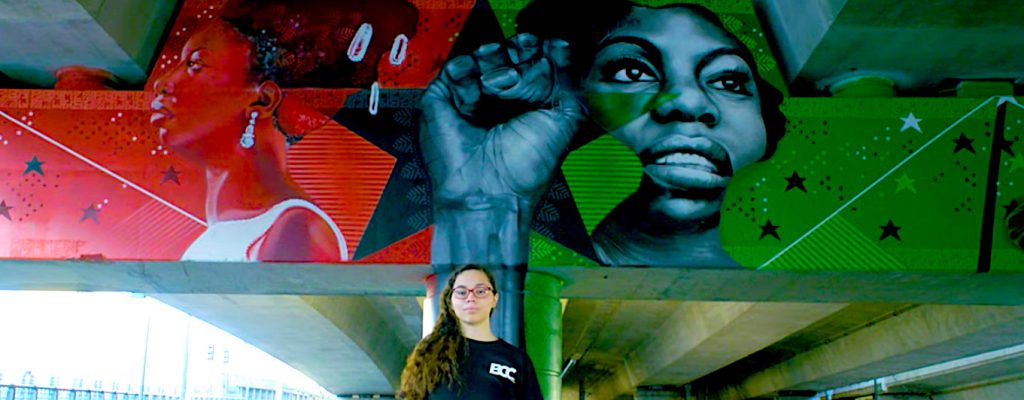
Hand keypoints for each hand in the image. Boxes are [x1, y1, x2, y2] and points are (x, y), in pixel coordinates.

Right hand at [420, 33, 583, 204]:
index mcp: (527, 103)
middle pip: (508, 53)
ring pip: (481, 56)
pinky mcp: (442, 102)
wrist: (491, 192)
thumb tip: (561, 49)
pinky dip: (468, 70)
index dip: (538, 50)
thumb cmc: (526, 168)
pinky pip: (454, 69)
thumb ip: (567, 82)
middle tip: (520, 64)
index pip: (532, 60)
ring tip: (500, 82)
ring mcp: (470, 98)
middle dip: (516, 52)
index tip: (545, 46)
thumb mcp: (563, 121)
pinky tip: (480, 89)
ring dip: (494, 61)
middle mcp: (499, 99)